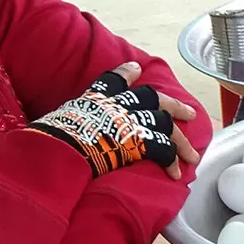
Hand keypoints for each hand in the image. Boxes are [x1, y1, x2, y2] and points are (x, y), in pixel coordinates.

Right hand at [28, 63, 200, 178]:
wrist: (59, 147)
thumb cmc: (50, 139)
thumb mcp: (56, 122)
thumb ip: (67, 124)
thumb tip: (53, 134)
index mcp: (94, 99)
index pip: (112, 81)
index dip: (126, 74)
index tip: (136, 68)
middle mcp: (116, 105)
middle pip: (151, 98)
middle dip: (173, 105)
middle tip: (189, 112)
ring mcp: (129, 120)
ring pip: (165, 123)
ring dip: (181, 141)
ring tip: (192, 156)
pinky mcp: (139, 139)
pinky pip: (163, 149)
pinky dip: (171, 162)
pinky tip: (176, 174)